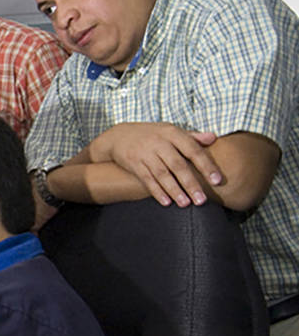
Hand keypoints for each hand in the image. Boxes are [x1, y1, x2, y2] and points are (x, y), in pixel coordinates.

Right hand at [88, 123, 221, 206]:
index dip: (206, 166)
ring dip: (174, 190)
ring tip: (185, 204)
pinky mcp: (133, 163)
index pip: (193, 150)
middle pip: (178, 165)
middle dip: (190, 184)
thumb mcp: (170, 131)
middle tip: (201, 200)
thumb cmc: (151, 135)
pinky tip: (166, 202)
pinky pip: (146, 179)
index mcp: (172, 133)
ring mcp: (145, 153)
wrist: (119, 136)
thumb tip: (214, 138)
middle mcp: (159, 142)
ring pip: (162, 174)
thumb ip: (192, 137)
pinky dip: (156, 191)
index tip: (217, 181)